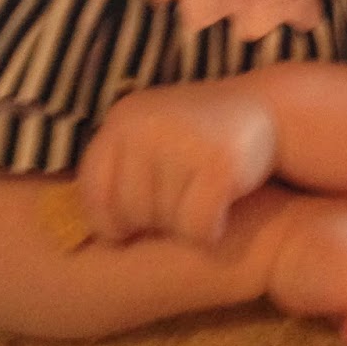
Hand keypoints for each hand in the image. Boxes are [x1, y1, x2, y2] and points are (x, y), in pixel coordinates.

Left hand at [78, 82, 277, 246]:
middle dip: (155, 223)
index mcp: (123, 118)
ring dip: (185, 227)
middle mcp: (147, 125)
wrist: (269, 110)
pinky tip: (223, 211)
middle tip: (182, 201)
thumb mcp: (150, 138)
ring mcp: (184, 142)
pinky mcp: (220, 164)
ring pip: (165, 225)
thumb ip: (120, 168)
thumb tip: (77, 234)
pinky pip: (198, 229)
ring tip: (204, 197)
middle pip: (130, 214)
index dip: (111, 221)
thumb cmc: (199, 137)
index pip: (93, 192)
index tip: (133, 225)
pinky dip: (210, 233)